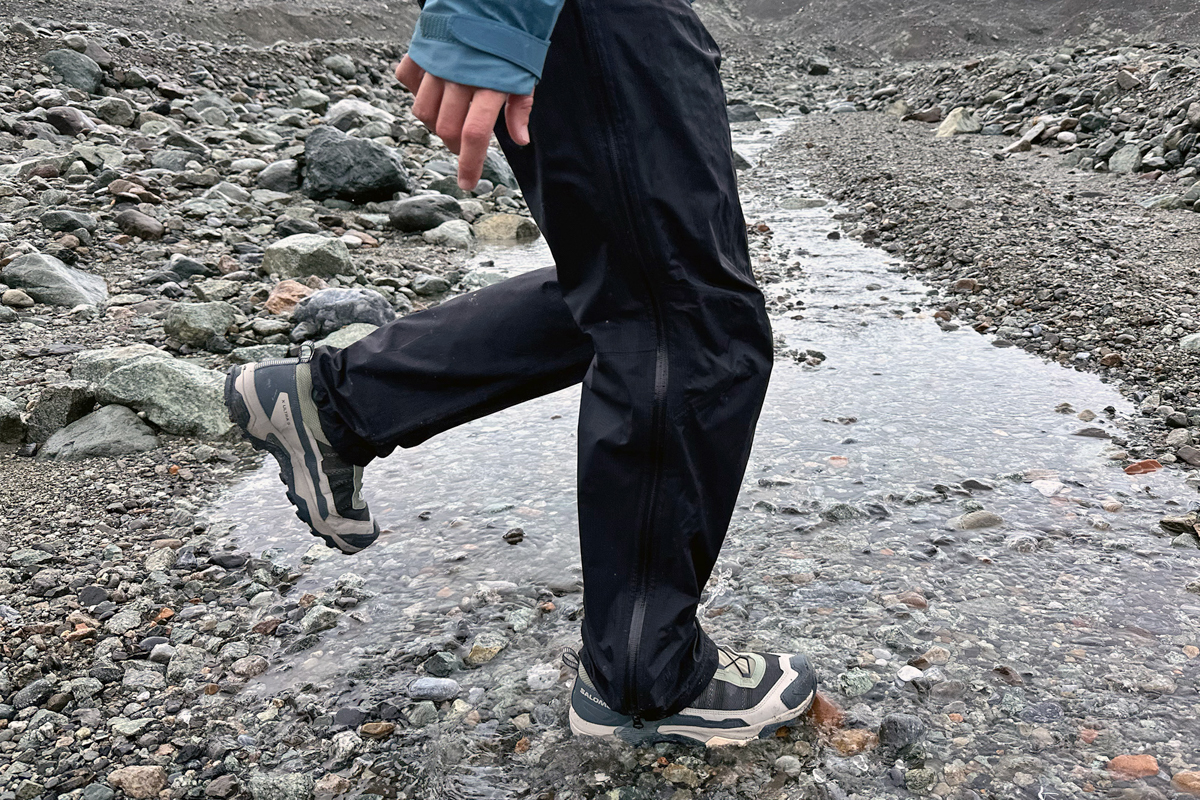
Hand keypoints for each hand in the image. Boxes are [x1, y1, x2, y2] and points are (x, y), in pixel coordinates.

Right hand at [395, 56, 533, 190]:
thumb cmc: (510, 39)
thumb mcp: (523, 73)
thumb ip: (519, 107)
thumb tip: (520, 141)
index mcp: (489, 85)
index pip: (474, 135)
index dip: (469, 164)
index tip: (467, 184)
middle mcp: (459, 77)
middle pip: (446, 128)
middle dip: (455, 146)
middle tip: (464, 146)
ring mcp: (436, 63)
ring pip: (423, 111)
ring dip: (435, 122)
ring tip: (450, 118)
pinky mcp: (420, 50)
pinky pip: (407, 79)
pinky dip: (416, 90)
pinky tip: (433, 89)